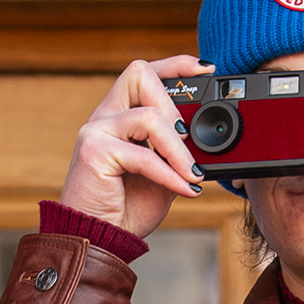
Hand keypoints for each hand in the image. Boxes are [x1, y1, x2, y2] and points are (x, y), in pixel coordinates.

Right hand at [58, 59, 206, 236]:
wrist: (101, 239)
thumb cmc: (128, 207)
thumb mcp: (164, 173)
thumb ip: (178, 152)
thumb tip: (208, 141)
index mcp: (119, 114)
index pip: (143, 72)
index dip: (175, 64)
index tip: (206, 68)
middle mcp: (104, 116)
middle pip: (139, 74)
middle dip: (175, 103)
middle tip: (192, 138)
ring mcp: (96, 131)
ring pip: (149, 116)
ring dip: (179, 148)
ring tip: (193, 174)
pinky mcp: (94, 152)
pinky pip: (143, 155)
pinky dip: (169, 173)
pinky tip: (184, 189)